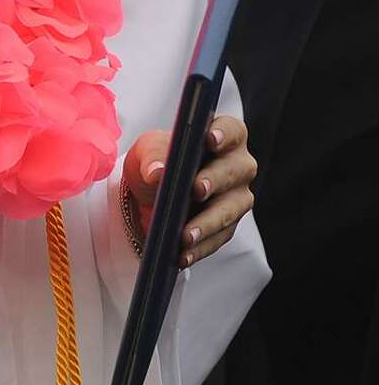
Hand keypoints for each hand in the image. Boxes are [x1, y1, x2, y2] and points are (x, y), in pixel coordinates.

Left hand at [123, 114, 255, 267]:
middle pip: (234, 171)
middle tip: (196, 189)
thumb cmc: (157, 159)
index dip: (224, 133)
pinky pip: (218, 239)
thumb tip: (156, 172)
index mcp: (223, 136)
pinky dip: (199, 247)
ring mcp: (237, 198)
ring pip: (229, 210)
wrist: (151, 191)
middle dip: (214, 180)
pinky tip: (182, 254)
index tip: (210, 139)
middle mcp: (238, 166)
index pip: (232, 130)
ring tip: (185, 235)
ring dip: (207, 223)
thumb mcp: (147, 151)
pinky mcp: (228, 226)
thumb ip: (152, 156)